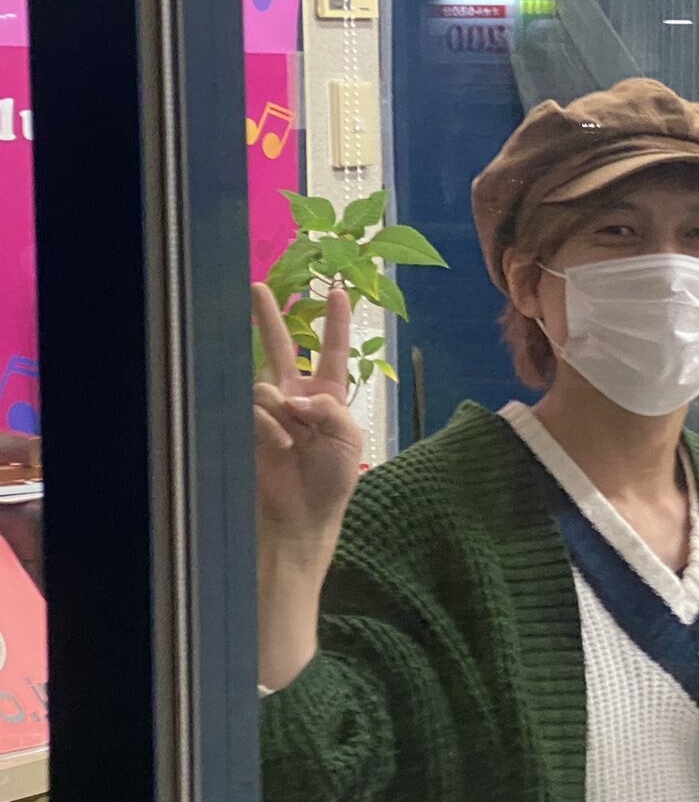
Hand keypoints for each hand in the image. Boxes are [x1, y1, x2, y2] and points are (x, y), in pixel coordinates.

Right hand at [252, 283, 363, 562]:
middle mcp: (296, 396)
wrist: (303, 514)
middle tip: (256, 286)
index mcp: (327, 395)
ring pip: (265, 384)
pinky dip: (270, 426)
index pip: (331, 351)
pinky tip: (281, 446)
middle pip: (282, 347)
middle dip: (269, 317)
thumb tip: (292, 396)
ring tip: (294, 440)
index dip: (336, 323)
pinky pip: (254, 409)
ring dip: (282, 409)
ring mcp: (269, 410)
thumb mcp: (348, 438)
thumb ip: (328, 408)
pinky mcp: (247, 426)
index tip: (340, 291)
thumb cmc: (331, 479)